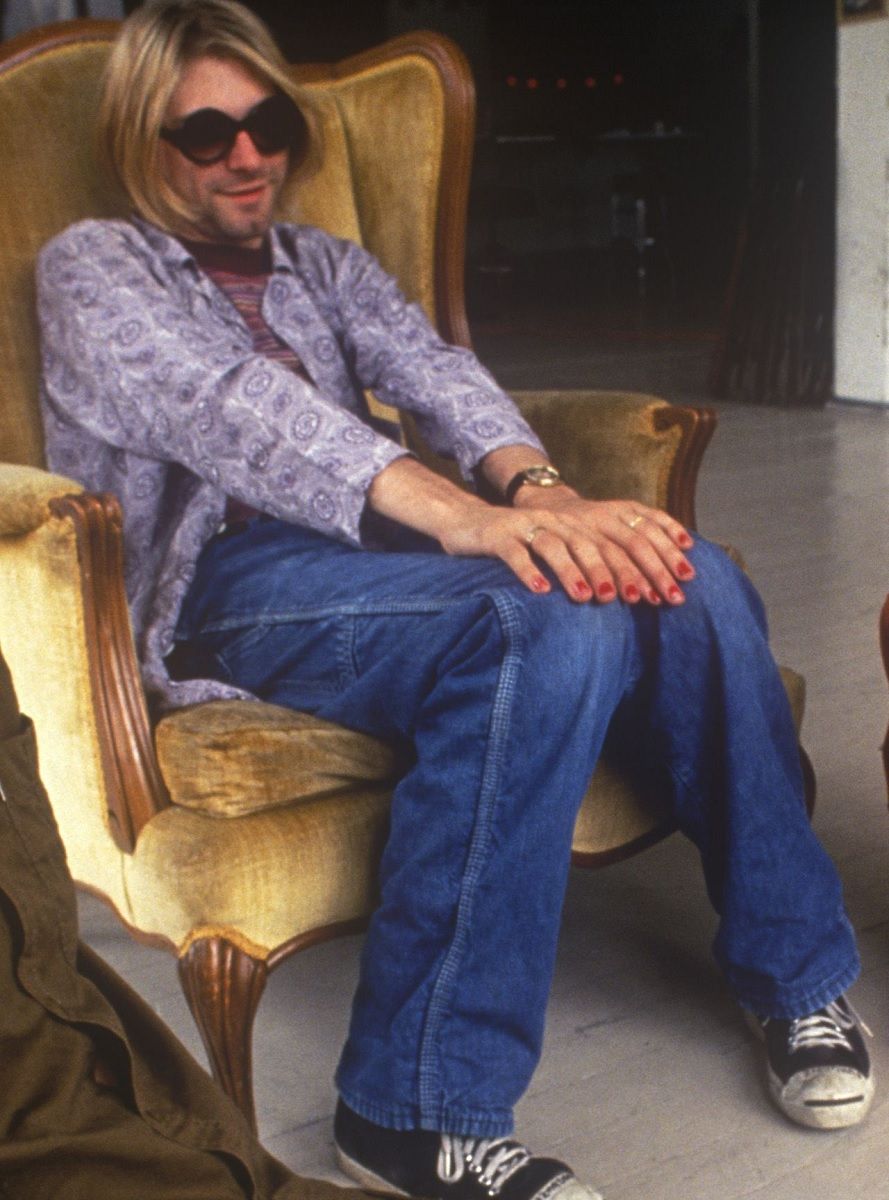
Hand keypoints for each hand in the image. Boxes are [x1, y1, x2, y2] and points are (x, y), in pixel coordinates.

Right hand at [443, 491, 693, 604]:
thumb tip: (634, 591)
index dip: (643, 566)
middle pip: (594, 544)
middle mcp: (557, 521)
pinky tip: (541, 591)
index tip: (662, 594)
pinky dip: (528, 572)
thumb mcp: (560, 548)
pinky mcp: (498, 536)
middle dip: (618, 573)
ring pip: (555, 547)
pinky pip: (515, 554)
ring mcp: (525, 526)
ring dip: (574, 572)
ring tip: (588, 598)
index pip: (619, 543)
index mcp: (578, 523)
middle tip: (636, 600)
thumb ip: (592, 562)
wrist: (467, 523)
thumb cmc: (520, 544)